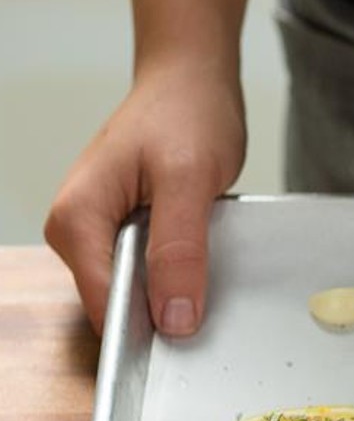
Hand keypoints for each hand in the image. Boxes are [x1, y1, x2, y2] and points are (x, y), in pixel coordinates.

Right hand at [45, 58, 246, 336]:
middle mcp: (77, 231)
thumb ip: (179, 250)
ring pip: (137, 295)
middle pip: (118, 305)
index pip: (104, 304)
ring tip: (206, 273)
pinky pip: (150, 276)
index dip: (146, 330)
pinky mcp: (125, 234)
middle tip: (209, 301)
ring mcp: (100, 234)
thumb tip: (173, 318)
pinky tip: (200, 264)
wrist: (191, 82)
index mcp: (76, 219)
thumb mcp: (190, 181)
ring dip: (173, 295)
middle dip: (163, 313)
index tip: (187, 338)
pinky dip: (177, 278)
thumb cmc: (186, 115)